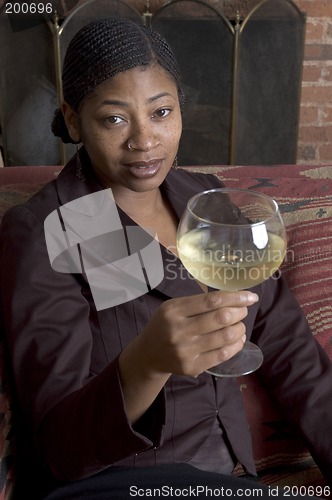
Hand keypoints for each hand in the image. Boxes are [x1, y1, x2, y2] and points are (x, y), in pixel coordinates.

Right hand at [136, 290, 258, 377]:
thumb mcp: (173, 308)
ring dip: (240, 329)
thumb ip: (198, 302)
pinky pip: (222, 354)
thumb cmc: (165, 325)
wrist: (148, 355)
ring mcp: (186, 350)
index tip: (250, 297)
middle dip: (239, 312)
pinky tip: (238, 340)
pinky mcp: (192, 366)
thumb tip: (234, 298)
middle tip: (243, 311)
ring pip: (225, 336)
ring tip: (240, 326)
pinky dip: (236, 345)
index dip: (235, 297)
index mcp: (174, 310)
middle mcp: (179, 330)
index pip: (212, 300)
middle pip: (221, 318)